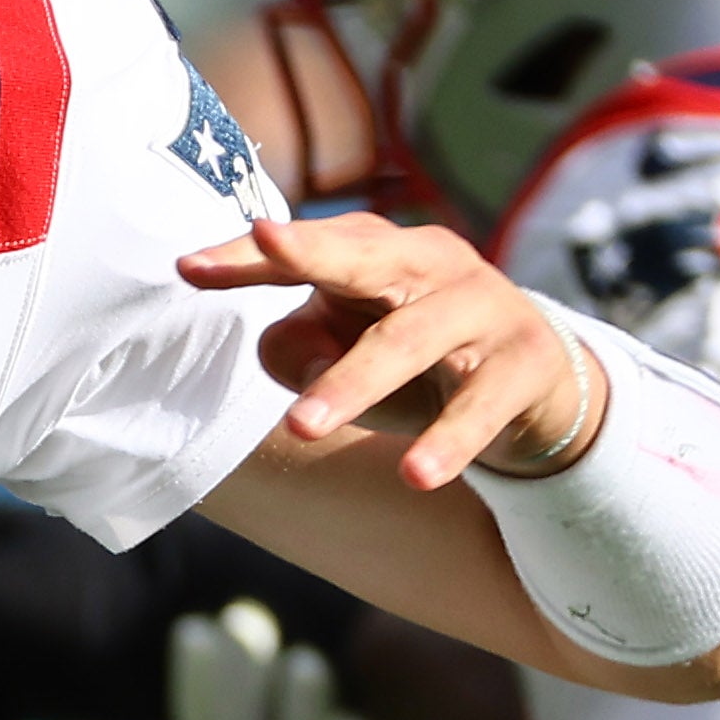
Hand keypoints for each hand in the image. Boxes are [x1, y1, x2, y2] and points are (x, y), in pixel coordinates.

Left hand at [180, 215, 592, 490]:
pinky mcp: (523, 363)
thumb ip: (300, 352)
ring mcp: (482, 307)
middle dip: (310, 253)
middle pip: (364, 257)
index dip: (248, 255)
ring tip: (300, 426)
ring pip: (407, 340)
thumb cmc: (412, 356)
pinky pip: (479, 404)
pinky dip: (448, 441)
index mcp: (378, 252)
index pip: (306, 249)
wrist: (533, 385)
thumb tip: (300, 375)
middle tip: (264, 245)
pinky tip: (416, 474)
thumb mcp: (345, 351)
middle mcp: (431, 264)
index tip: (187, 266)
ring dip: (353, 383)